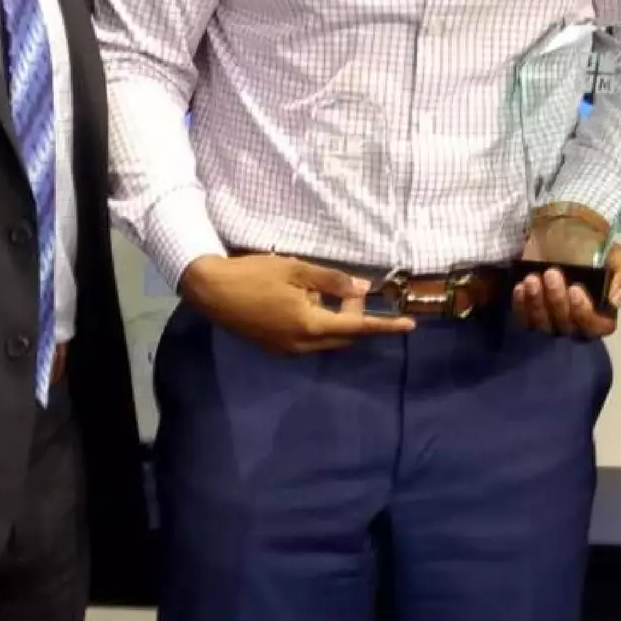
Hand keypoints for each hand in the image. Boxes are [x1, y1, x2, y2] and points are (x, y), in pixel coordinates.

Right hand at [179, 253, 415, 356]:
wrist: (211, 291)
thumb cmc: (254, 275)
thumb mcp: (297, 270)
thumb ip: (332, 280)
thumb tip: (362, 287)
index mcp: (311, 326)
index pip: (358, 327)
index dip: (385, 326)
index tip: (410, 325)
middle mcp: (303, 346)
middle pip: (344, 335)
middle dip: (355, 314)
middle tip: (351, 288)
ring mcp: (287, 351)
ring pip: (326, 338)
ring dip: (335, 319)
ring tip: (323, 290)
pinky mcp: (275, 349)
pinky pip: (309, 340)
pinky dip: (318, 323)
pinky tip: (305, 301)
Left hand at [511, 240, 620, 339]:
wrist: (567, 234)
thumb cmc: (596, 251)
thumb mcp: (618, 259)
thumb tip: (615, 300)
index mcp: (601, 315)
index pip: (596, 328)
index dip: (584, 314)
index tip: (575, 289)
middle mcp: (576, 324)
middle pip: (566, 327)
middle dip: (557, 301)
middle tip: (552, 274)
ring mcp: (551, 321)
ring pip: (543, 326)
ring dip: (536, 303)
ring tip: (532, 279)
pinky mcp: (530, 314)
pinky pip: (523, 320)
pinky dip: (521, 306)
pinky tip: (521, 287)